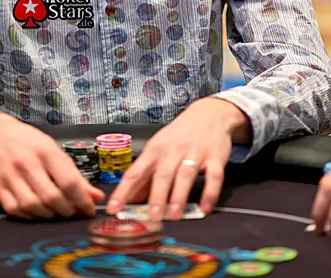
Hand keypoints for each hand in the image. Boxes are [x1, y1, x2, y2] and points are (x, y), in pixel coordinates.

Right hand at [0, 112, 104, 218]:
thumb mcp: (54, 150)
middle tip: (72, 210)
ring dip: (49, 215)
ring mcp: (11, 177)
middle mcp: (28, 164)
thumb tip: (95, 196)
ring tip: (56, 211)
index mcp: (46, 152)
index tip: (89, 209)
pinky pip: (16, 210)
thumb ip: (75, 175)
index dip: (82, 200)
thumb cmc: (28, 141)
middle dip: (67, 210)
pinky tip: (37, 211)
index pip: (68, 182)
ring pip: (34, 207)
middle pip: (52, 197)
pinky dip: (30, 216)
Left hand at [107, 98, 250, 219]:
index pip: (135, 172)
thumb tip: (131, 199)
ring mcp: (195, 152)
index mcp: (155, 149)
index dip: (124, 191)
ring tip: (174, 215)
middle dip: (156, 197)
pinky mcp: (215, 157)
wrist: (208, 113)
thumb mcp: (159, 148)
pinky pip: (213, 176)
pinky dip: (209, 193)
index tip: (114, 208)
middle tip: (152, 217)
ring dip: (179, 196)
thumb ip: (146, 174)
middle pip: (162, 174)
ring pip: (185, 174)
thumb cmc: (180, 134)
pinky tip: (204, 208)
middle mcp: (173, 150)